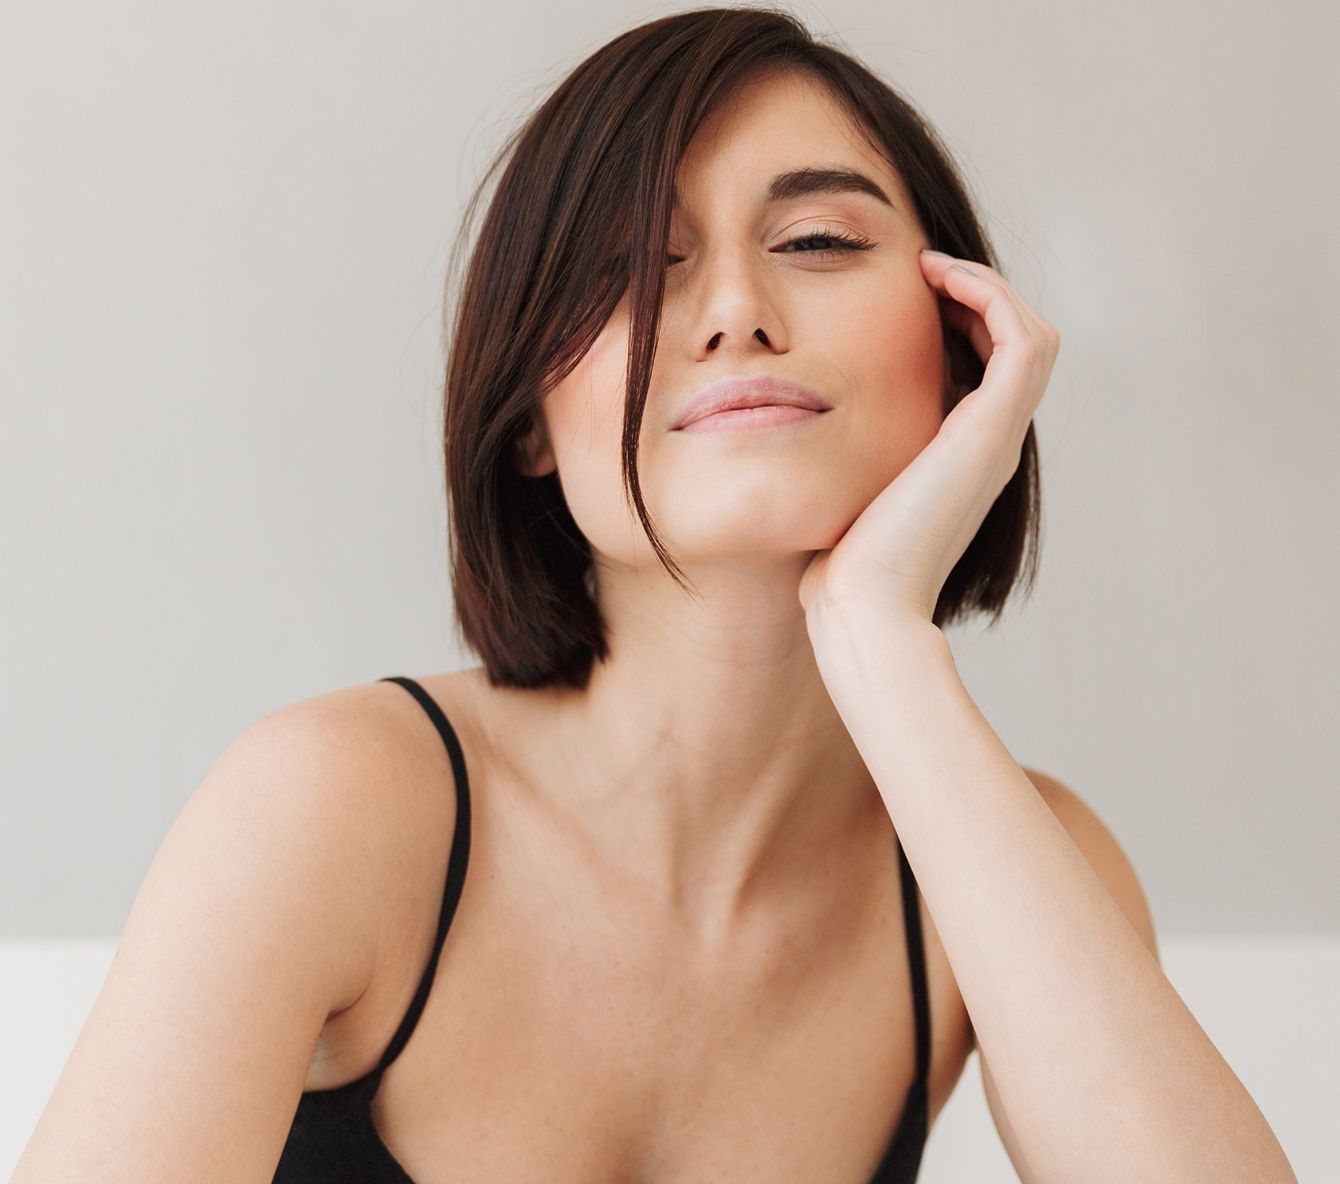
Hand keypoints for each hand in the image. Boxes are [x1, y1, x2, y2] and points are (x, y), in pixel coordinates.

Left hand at [798, 249, 1058, 630]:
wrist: (861, 602)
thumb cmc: (841, 560)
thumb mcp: (849, 489)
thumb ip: (852, 455)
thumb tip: (810, 428)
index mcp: (966, 458)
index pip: (992, 369)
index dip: (962, 322)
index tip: (908, 295)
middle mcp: (992, 445)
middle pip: (1020, 346)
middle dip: (978, 297)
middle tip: (923, 271)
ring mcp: (998, 438)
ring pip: (1032, 335)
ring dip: (987, 288)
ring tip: (930, 267)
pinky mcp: (991, 429)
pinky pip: (1022, 338)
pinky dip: (989, 296)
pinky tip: (935, 279)